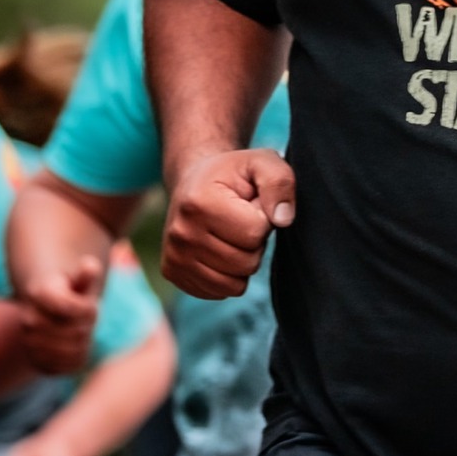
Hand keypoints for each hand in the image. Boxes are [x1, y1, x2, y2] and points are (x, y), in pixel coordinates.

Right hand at [15, 256, 102, 375]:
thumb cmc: (73, 292)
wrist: (50, 311)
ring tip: (84, 333)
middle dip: (87, 326)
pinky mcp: (36, 361)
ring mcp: (30, 342)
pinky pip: (61, 367)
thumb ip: (87, 273)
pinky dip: (75, 359)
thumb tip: (89, 265)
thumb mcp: (81, 279)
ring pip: (66, 350)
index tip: (93, 306)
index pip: (67, 306)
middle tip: (90, 321)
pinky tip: (78, 348)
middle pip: (71, 330)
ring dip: (83, 343)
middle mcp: (29, 319)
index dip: (87, 309)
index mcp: (40, 293)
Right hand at [163, 149, 293, 298]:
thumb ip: (279, 183)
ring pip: (234, 284)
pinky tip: (221, 249)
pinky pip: (219, 292)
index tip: (251, 204)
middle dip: (255, 242)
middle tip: (242, 220)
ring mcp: (174, 257)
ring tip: (232, 234)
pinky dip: (230, 275)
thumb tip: (283, 220)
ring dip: (244, 261)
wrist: (193, 181)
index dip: (264, 219)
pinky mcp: (173, 273)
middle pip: (246, 262)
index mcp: (199, 203)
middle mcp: (180, 233)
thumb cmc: (234, 173)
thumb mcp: (262, 163)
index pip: (255, 232)